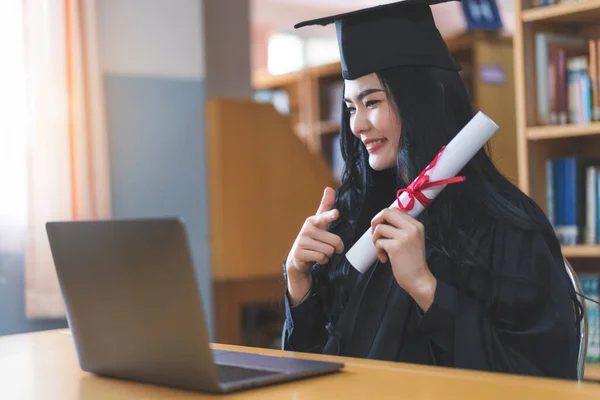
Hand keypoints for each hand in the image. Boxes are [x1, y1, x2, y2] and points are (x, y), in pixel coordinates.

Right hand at [286, 187, 343, 304]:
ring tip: (321, 252)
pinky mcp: (300, 253)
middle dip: (337, 247)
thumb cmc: (313, 237)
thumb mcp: (319, 223)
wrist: (298, 257)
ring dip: (329, 255)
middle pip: (335, 241)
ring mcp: (302, 241)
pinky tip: (317, 259)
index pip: (324, 217)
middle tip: (332, 248)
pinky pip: (321, 258)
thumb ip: (326, 206)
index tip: (336, 213)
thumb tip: (329, 188)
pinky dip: (323, 261)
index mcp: (313, 221)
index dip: (330, 215)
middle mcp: (307, 229)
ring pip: (328, 251)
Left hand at [371, 208, 435, 311]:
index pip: (395, 209)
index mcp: (416, 225)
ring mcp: (404, 236)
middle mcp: (412, 228)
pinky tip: (384, 259)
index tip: (380, 226)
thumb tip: (383, 221)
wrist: (418, 278)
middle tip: (374, 233)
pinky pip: (379, 242)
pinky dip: (378, 251)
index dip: (383, 216)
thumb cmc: (412, 261)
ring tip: (381, 249)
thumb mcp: (413, 239)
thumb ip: (403, 229)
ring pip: (380, 228)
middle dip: (375, 221)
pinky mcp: (396, 246)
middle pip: (386, 212)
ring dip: (376, 239)